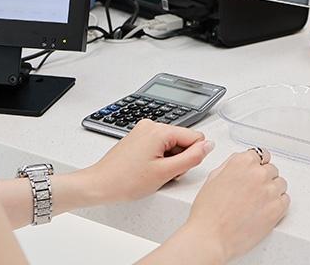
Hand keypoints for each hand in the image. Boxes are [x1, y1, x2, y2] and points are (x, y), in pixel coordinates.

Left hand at [82, 119, 212, 203]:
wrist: (100, 185)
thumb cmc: (126, 180)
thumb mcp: (166, 172)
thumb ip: (192, 158)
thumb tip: (209, 145)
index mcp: (159, 130)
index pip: (195, 137)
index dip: (191, 157)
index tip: (175, 169)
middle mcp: (151, 125)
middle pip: (183, 140)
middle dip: (179, 159)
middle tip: (162, 174)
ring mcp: (143, 130)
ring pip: (172, 144)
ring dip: (168, 161)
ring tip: (153, 173)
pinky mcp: (138, 138)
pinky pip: (159, 146)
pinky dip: (158, 159)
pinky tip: (147, 170)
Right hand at [181, 149, 288, 261]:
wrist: (211, 236)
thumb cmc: (208, 212)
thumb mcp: (213, 178)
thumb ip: (230, 166)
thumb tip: (240, 163)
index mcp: (242, 162)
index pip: (261, 154)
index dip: (258, 165)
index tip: (257, 170)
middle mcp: (258, 173)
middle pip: (271, 169)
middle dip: (264, 178)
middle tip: (254, 191)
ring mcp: (269, 191)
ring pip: (280, 184)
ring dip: (272, 190)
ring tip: (259, 202)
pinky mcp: (277, 209)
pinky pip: (285, 200)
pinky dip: (278, 204)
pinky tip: (265, 209)